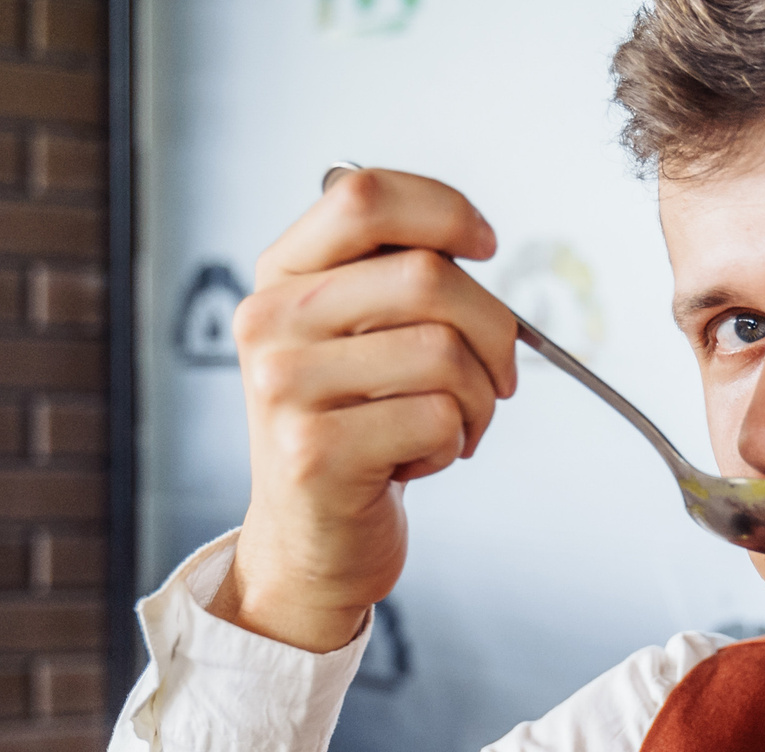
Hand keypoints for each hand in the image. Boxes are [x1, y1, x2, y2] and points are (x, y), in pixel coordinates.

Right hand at [217, 168, 520, 653]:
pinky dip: (452, 443)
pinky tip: (418, 460)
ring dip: (477, 397)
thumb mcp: (351, 338)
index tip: (486, 245)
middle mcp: (269, 323)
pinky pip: (436, 419)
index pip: (362, 195)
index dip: (443, 210)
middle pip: (427, 276)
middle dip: (492, 329)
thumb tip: (469, 238)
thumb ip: (390, 276)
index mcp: (280, 278)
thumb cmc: (351, 431)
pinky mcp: (315, 454)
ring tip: (451, 424)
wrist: (310, 542)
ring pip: (442, 352)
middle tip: (495, 374)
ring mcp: (284, 389)